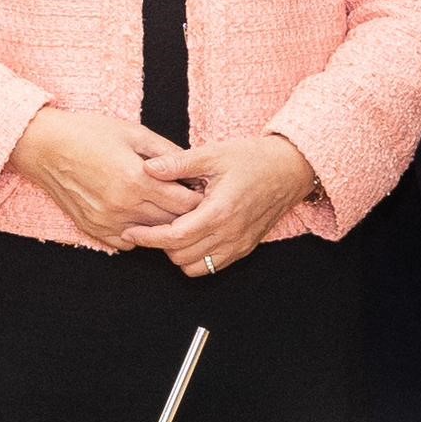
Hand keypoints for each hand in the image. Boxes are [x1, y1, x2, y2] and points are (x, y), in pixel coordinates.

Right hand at [8, 108, 191, 249]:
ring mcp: (107, 221)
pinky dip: (139, 232)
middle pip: (172, 222)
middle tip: (190, 199)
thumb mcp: (132, 132)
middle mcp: (123, 206)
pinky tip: (140, 214)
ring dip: (164, 224)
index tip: (202, 189)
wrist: (44, 147)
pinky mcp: (94, 230)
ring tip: (167, 206)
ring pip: (152, 234)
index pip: (184, 203)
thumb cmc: (87, 133)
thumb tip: (192, 166)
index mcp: (136, 180)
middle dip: (186, 213)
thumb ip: (166, 151)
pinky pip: (128, 243)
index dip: (198, 197)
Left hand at [124, 135, 317, 277]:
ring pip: (194, 267)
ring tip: (171, 229)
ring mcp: (239, 245)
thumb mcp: (214, 154)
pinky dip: (196, 258)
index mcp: (219, 211)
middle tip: (149, 224)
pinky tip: (191, 236)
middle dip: (159, 244)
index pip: (174, 237)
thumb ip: (179, 163)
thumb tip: (148, 168)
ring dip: (178, 253)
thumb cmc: (253, 159)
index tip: (131, 231)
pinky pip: (212, 267)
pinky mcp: (244, 249)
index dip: (148, 237)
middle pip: (180, 256)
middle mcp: (230, 234)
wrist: (289, 170)